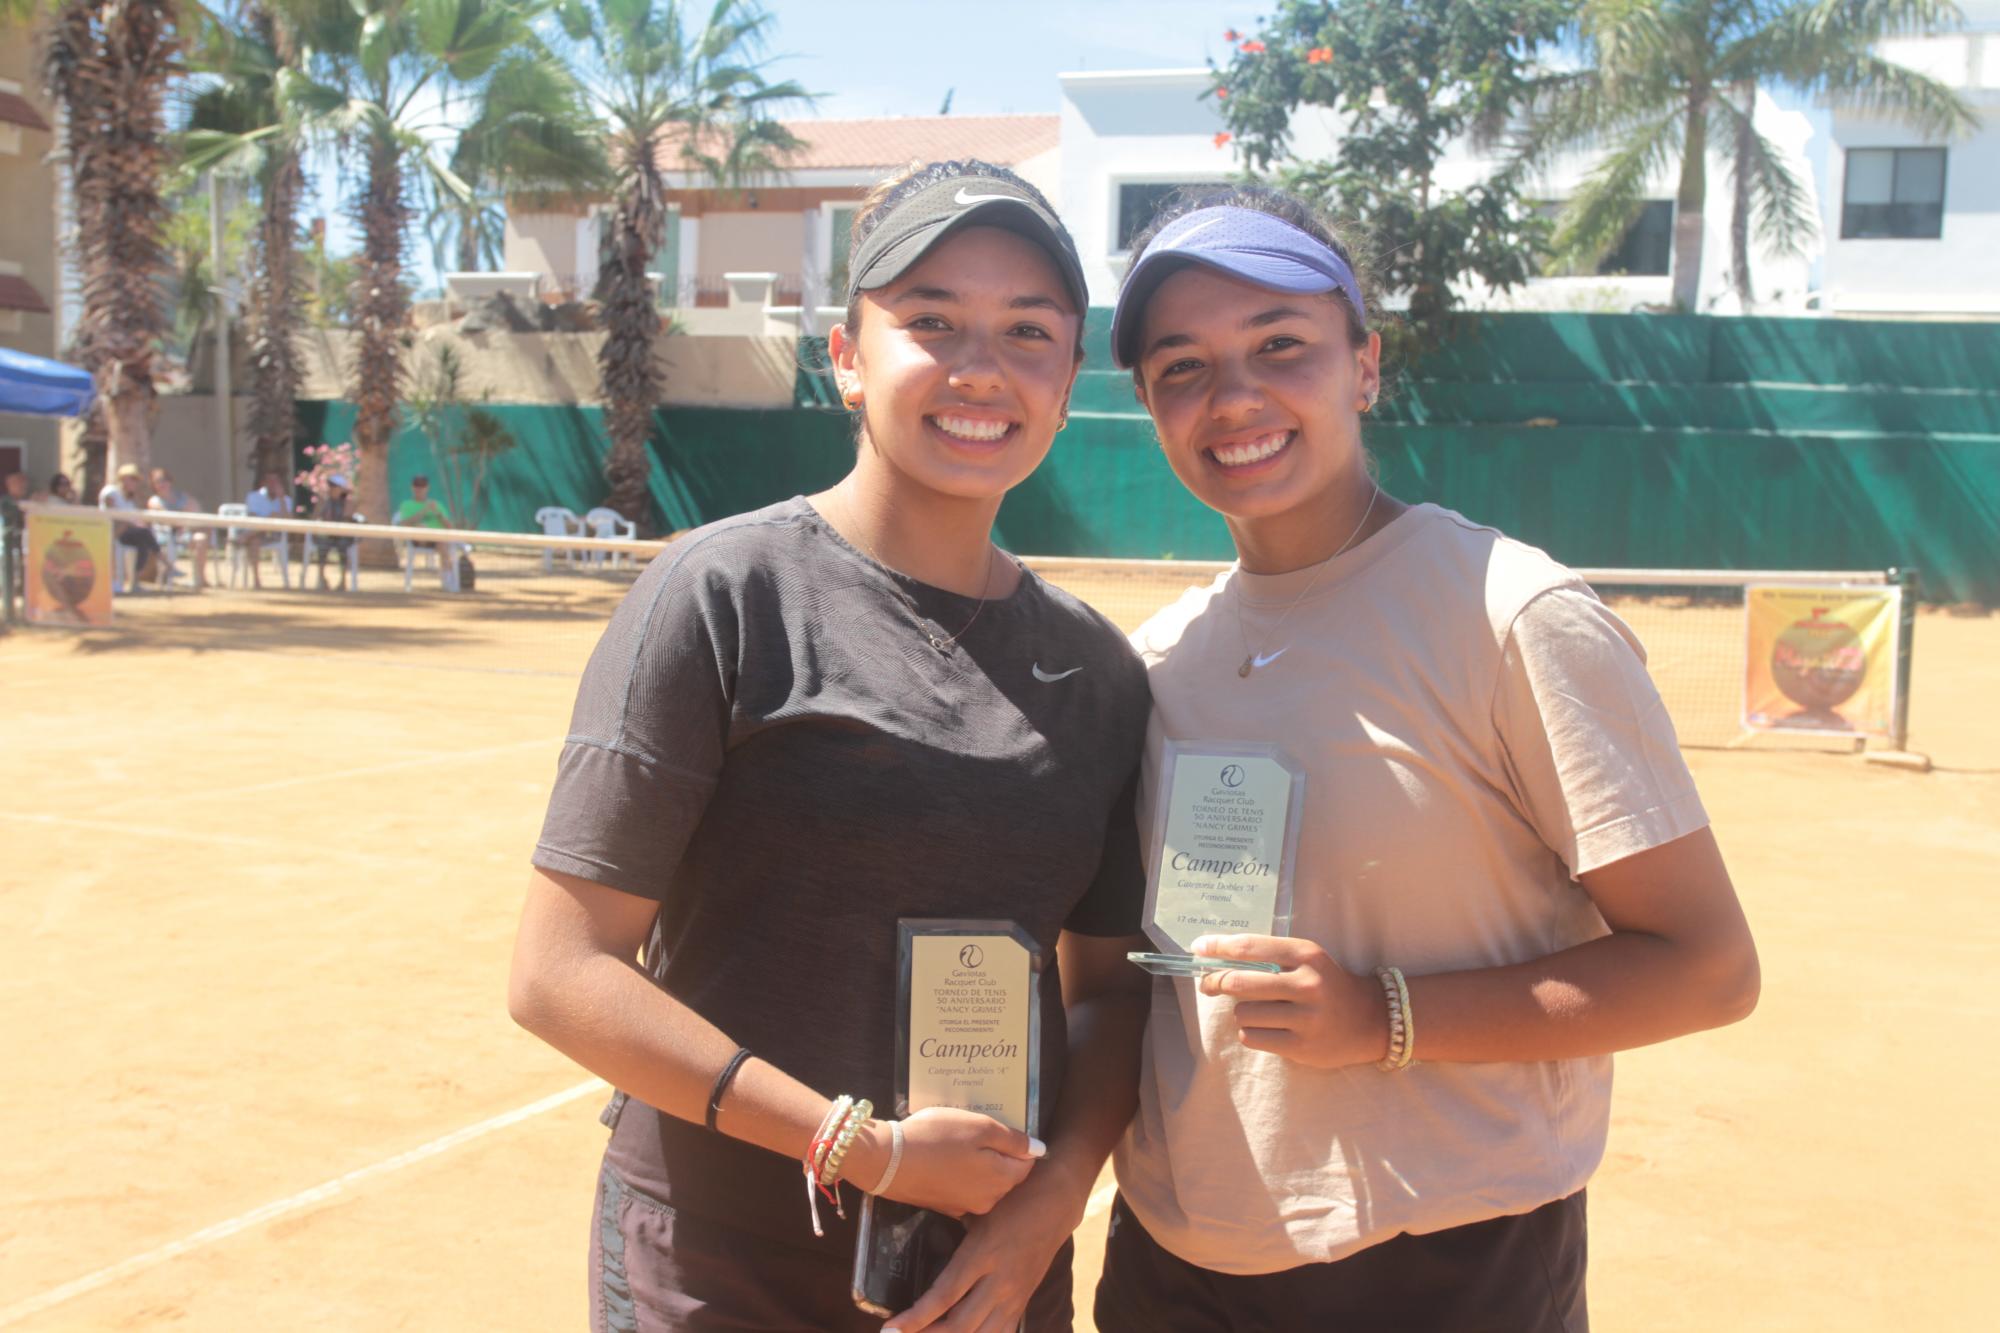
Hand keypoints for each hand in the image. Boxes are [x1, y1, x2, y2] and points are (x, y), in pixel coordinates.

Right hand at [847, 1107, 1043, 1218]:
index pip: (1027, 1165)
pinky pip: (962, 1187)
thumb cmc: (936, 1137)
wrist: (886, 1161)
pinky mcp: (943, 1206)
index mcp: (1001, 1180)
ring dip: (978, 1163)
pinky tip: (945, 1156)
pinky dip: (959, 1173)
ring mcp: (964, 1206)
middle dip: (999, 1154)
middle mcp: (987, 1200)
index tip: (1003, 1128)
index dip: (1019, 1145)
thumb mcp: (979, 1127)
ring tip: (960, 1140)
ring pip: (984, 1181)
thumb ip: (1012, 1140)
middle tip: (979, 1130)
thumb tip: (1040, 1150)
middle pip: (1006, 1175)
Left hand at [883, 1167, 1081, 1332]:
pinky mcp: (1023, 1303)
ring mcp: (1014, 1296)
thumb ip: (950, 1234)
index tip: (891, 1328)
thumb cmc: (1012, 1199)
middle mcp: (999, 1281)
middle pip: (960, 1325)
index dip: (916, 1317)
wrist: (1056, 1202)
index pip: (944, 1296)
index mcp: (982, 1254)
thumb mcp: (977, 1212)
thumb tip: (915, 1245)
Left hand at [1192, 934, 1389, 1068]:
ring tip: (1258, 1011)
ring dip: (1241, 1012)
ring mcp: (1306, 1018)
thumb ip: (1267, 956)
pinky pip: (1252, 1038)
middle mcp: (1307, 984)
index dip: (1218, 947)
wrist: (1369, 1020)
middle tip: (1209, 985)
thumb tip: (1213, 958)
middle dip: (1216, 983)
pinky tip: (1267, 1028)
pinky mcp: (1301, 1047)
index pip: (1250, 947)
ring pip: (1243, 1014)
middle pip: (1238, 982)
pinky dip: (1250, 1033)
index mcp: (1306, 954)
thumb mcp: (1305, 959)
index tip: (1198, 947)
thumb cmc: (1326, 984)